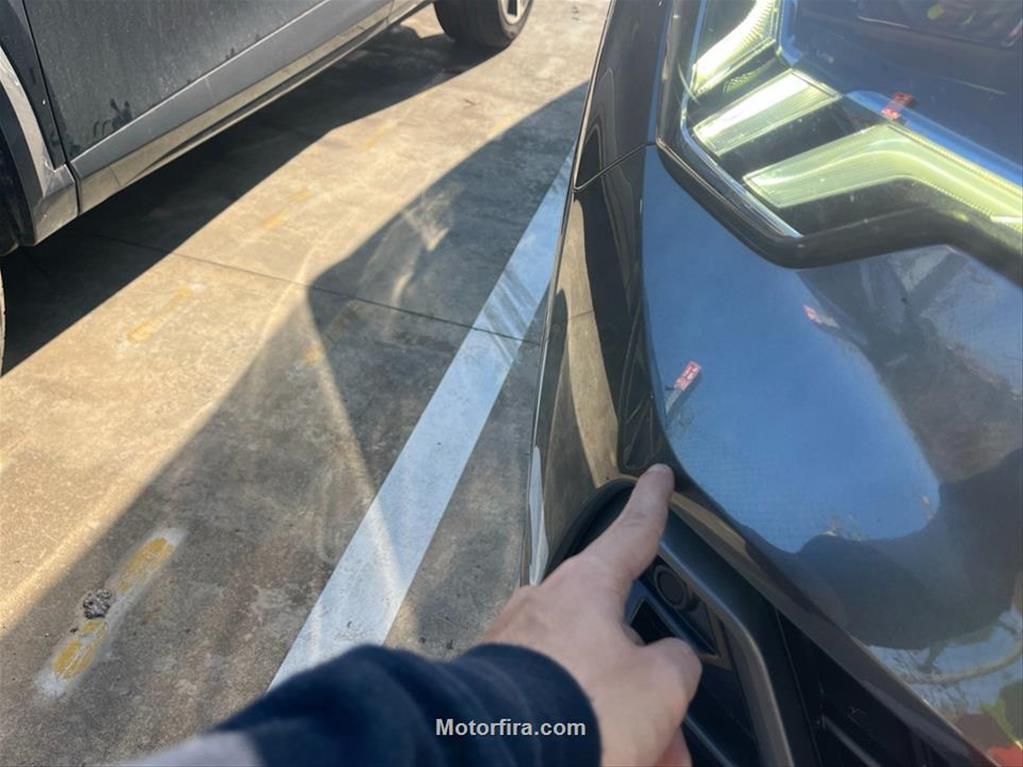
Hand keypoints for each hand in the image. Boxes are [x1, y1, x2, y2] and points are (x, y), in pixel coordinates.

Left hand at [483, 464, 701, 765]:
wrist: (498, 752)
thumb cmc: (579, 709)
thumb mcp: (661, 685)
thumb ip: (676, 662)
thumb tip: (667, 664)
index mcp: (586, 586)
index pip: (632, 533)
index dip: (653, 504)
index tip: (658, 476)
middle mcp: (545, 606)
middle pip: (614, 637)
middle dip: (644, 686)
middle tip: (667, 736)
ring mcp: (515, 645)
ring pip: (587, 679)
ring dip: (618, 719)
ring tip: (640, 757)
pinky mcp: (496, 685)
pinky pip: (555, 703)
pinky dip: (584, 731)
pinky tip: (600, 757)